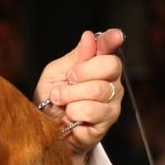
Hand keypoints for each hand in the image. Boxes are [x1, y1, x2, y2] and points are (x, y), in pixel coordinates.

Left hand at [33, 29, 124, 164]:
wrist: (48, 128)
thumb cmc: (53, 99)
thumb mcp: (56, 73)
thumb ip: (74, 57)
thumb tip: (89, 37)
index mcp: (97, 62)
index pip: (108, 46)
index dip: (112, 40)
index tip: (116, 36)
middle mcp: (110, 79)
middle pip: (111, 65)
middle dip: (83, 71)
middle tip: (68, 79)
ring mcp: (113, 99)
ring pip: (98, 89)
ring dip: (71, 95)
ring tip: (61, 100)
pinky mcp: (109, 118)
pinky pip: (92, 109)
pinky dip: (74, 111)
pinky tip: (71, 115)